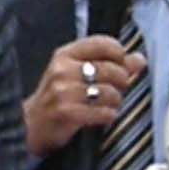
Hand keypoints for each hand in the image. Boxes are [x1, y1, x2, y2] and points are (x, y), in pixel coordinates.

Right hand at [22, 36, 146, 156]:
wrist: (29, 126)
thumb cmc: (56, 98)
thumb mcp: (77, 75)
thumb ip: (109, 65)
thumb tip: (139, 59)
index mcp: (65, 54)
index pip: (103, 43)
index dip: (120, 55)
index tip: (120, 65)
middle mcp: (63, 69)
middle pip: (112, 69)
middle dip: (121, 83)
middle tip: (115, 91)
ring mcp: (63, 91)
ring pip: (111, 92)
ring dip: (115, 102)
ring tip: (107, 105)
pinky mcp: (67, 112)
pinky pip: (104, 113)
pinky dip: (109, 116)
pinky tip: (102, 117)